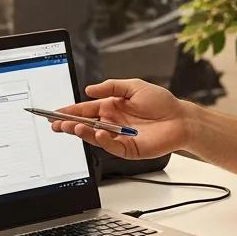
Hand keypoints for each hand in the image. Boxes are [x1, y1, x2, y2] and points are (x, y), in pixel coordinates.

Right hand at [51, 78, 190, 159]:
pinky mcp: (128, 149)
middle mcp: (112, 123)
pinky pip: (111, 146)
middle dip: (68, 124)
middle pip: (85, 125)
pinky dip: (103, 140)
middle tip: (55, 124)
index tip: (55, 112)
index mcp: (111, 107)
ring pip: (94, 136)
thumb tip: (89, 89)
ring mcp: (118, 137)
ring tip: (72, 127)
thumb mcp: (134, 86)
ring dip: (82, 132)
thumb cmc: (161, 102)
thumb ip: (111, 87)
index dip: (70, 111)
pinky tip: (99, 132)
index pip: (85, 110)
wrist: (180, 119)